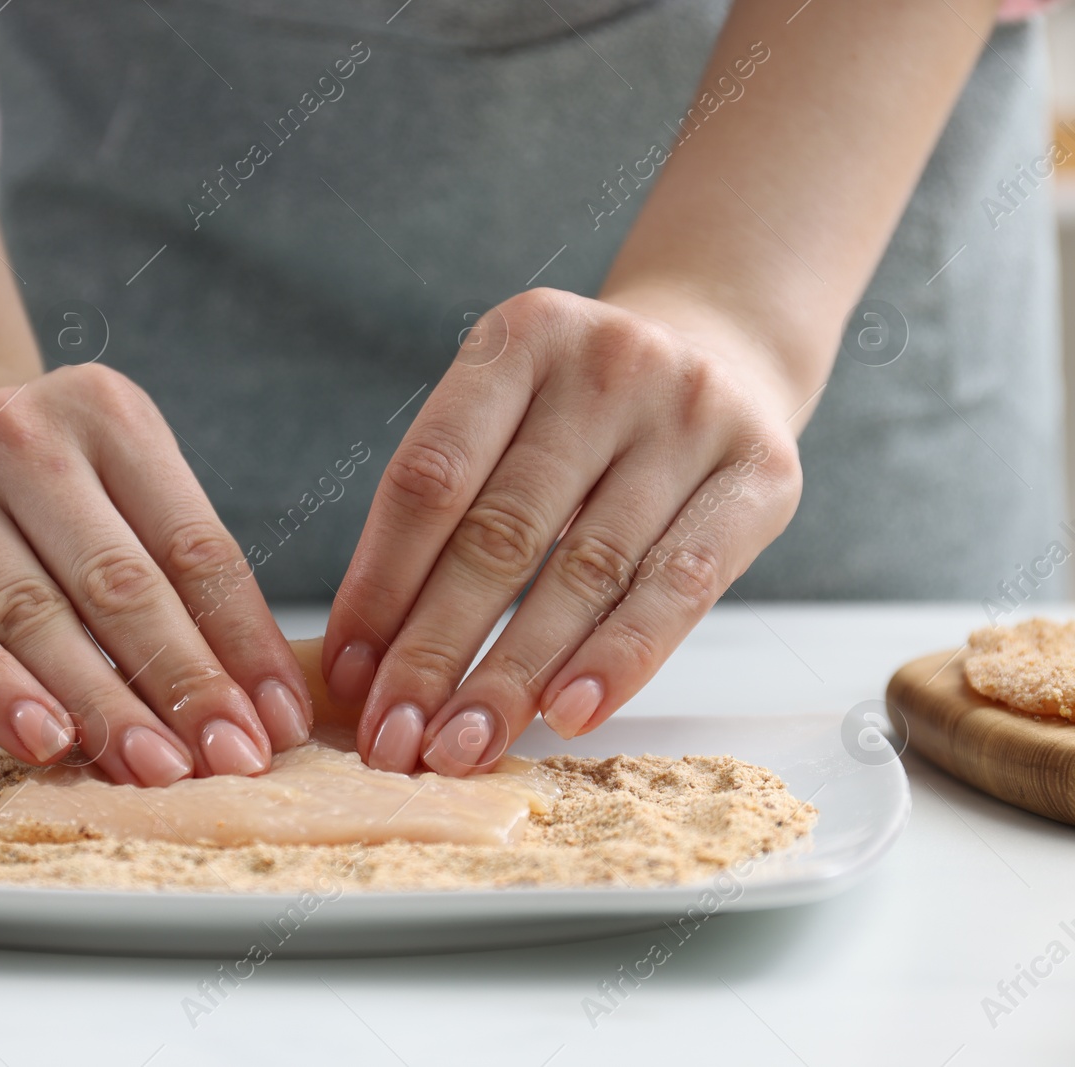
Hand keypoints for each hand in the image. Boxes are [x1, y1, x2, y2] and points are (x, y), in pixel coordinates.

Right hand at [0, 364, 311, 784]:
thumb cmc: (47, 483)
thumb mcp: (122, 485)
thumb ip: (180, 573)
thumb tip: (255, 700)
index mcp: (107, 414)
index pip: (192, 545)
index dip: (242, 641)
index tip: (277, 720)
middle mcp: (21, 437)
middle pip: (119, 583)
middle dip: (184, 683)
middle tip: (231, 761)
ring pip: (35, 616)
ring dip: (103, 705)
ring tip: (156, 768)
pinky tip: (47, 743)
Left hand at [322, 287, 803, 774]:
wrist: (725, 347)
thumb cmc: (582, 408)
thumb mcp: (507, 411)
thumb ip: (445, 505)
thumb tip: (368, 657)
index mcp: (520, 338)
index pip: (431, 476)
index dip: (380, 583)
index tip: (348, 674)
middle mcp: (607, 363)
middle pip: (502, 533)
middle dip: (436, 650)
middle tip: (396, 737)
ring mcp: (691, 413)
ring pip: (586, 571)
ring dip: (515, 675)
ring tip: (465, 746)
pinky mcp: (761, 472)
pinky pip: (681, 586)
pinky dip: (620, 658)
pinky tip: (569, 714)